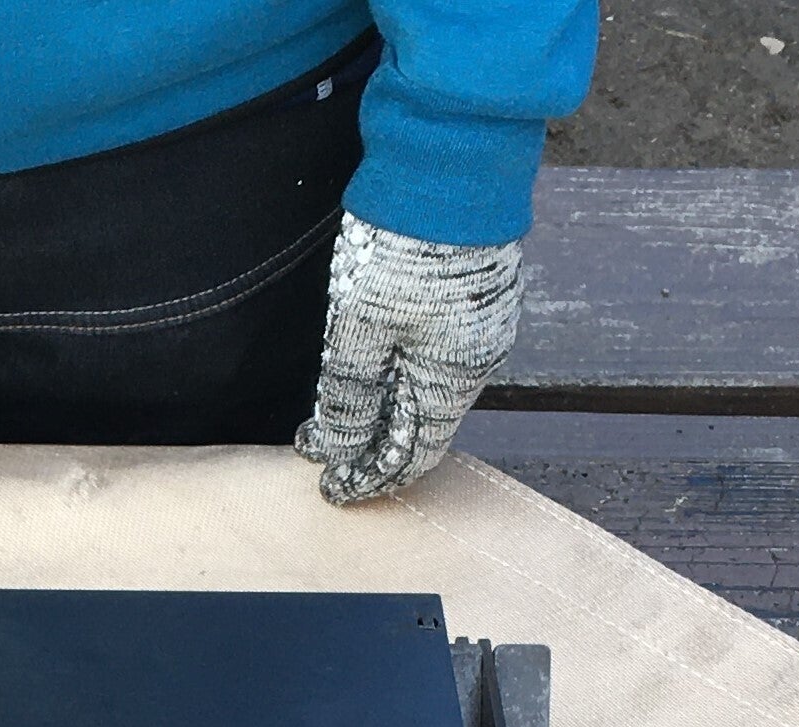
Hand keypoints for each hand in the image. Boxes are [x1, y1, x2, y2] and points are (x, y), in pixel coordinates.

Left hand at [294, 213, 522, 504]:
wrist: (446, 166)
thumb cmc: (404, 250)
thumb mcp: (359, 331)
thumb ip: (350, 395)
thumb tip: (342, 450)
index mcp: (455, 375)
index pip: (417, 451)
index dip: (373, 476)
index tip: (334, 488)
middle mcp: (476, 356)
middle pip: (422, 420)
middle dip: (369, 441)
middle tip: (320, 450)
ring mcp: (479, 322)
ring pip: (425, 384)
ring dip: (380, 405)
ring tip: (333, 414)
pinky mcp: (472, 291)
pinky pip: (433, 351)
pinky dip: (397, 370)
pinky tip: (369, 366)